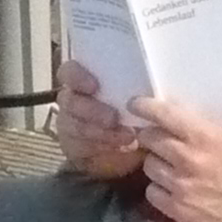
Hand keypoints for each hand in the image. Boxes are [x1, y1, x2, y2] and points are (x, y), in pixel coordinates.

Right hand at [53, 61, 144, 181]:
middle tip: (113, 118)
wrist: (130, 150)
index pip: (69, 71)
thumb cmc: (135, 116)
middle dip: (92, 109)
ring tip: (127, 137)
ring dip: (101, 131)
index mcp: (84, 80)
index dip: (77, 75)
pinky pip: (79, 146)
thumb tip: (153, 93)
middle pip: (69, 100)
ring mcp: (69, 124)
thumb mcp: (140, 102)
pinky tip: (117, 146)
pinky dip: (100, 146)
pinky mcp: (72, 147)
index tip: (94, 85)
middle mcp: (72, 100)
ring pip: (74, 125)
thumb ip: (138, 92)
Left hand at [131, 97, 221, 221]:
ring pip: (148, 164)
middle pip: (148, 138)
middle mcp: (187, 158)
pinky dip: (159, 188)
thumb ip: (196, 126)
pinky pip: (151, 191)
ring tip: (171, 168)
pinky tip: (172, 188)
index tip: (135, 104)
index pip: (163, 114)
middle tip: (160, 141)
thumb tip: (167, 115)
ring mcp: (179, 185)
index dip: (144, 107)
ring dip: (156, 163)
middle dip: (152, 137)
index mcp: (203, 136)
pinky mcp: (175, 207)